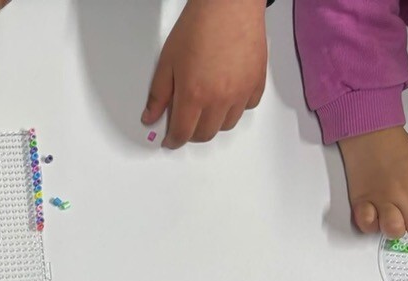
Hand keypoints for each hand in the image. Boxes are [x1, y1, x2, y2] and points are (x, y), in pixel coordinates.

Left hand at [143, 0, 266, 147]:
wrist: (229, 5)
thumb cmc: (198, 27)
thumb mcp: (167, 62)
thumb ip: (158, 95)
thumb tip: (150, 117)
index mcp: (194, 95)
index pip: (182, 134)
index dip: (173, 141)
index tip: (170, 140)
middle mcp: (220, 98)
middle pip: (206, 134)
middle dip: (192, 134)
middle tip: (185, 123)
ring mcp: (242, 91)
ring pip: (227, 124)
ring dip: (213, 123)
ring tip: (205, 108)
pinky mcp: (257, 81)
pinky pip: (248, 107)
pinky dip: (236, 108)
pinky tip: (226, 96)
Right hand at [338, 127, 407, 237]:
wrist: (370, 137)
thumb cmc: (395, 147)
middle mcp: (405, 195)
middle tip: (406, 215)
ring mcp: (382, 201)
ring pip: (394, 231)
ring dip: (393, 228)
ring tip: (388, 218)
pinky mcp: (362, 203)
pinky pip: (368, 227)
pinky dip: (370, 224)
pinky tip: (372, 215)